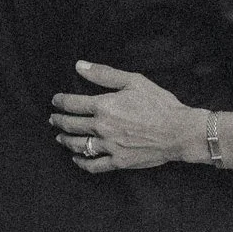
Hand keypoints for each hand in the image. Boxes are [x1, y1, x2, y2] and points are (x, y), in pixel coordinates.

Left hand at [49, 61, 198, 174]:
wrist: (178, 131)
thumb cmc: (159, 104)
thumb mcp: (133, 81)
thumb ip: (104, 74)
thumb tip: (79, 66)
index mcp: (103, 106)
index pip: (72, 103)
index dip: (60, 101)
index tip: (55, 100)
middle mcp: (102, 127)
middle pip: (71, 125)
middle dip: (58, 120)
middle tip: (53, 118)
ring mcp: (109, 147)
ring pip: (78, 145)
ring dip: (65, 140)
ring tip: (60, 137)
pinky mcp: (118, 161)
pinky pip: (94, 165)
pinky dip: (82, 163)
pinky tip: (76, 159)